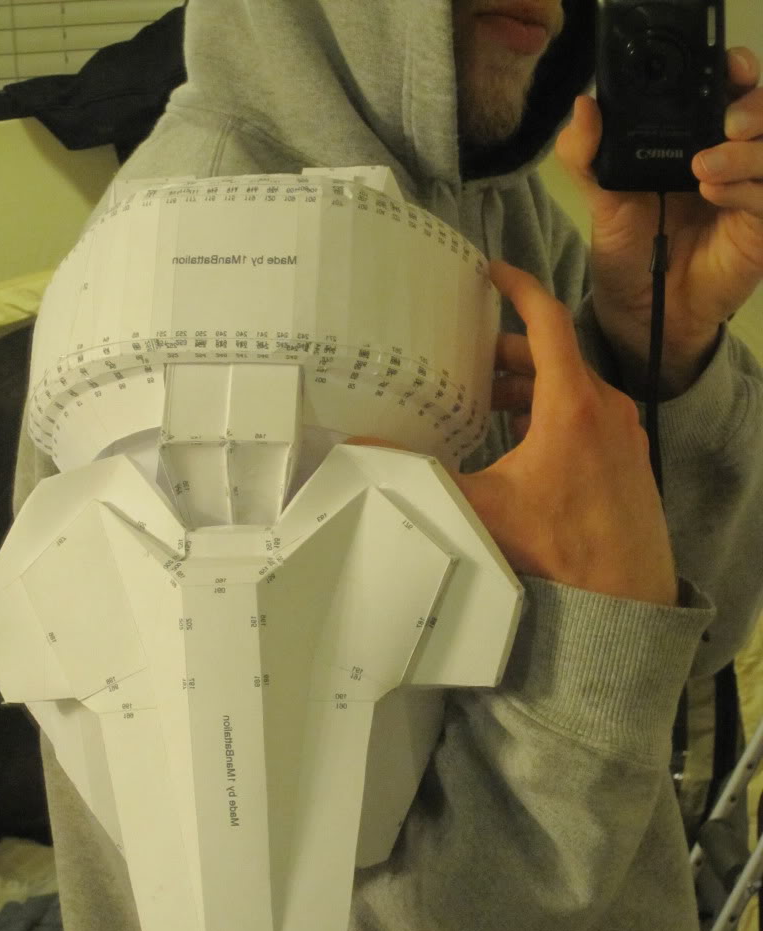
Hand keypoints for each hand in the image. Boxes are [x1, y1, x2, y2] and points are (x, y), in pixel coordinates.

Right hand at [350, 261, 678, 605]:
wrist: (625, 595)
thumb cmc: (559, 546)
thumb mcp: (482, 507)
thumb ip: (421, 476)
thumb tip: (361, 454)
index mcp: (571, 403)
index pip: (547, 321)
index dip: (519, 288)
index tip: (493, 274)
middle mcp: (605, 407)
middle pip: (554, 357)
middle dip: (510, 354)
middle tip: (472, 361)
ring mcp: (623, 433)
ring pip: (574, 388)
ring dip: (532, 387)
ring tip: (492, 404)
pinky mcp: (631, 457)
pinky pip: (590, 416)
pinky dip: (556, 413)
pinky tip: (527, 442)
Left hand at [556, 47, 762, 398]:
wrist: (640, 309)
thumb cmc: (626, 249)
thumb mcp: (599, 199)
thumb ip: (584, 154)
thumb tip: (583, 107)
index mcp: (696, 138)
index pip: (730, 90)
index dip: (735, 73)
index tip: (726, 70)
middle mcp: (731, 158)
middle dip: (753, 106)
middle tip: (726, 122)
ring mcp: (750, 192)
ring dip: (746, 151)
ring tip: (702, 168)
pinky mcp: (760, 228)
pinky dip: (747, 190)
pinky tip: (714, 194)